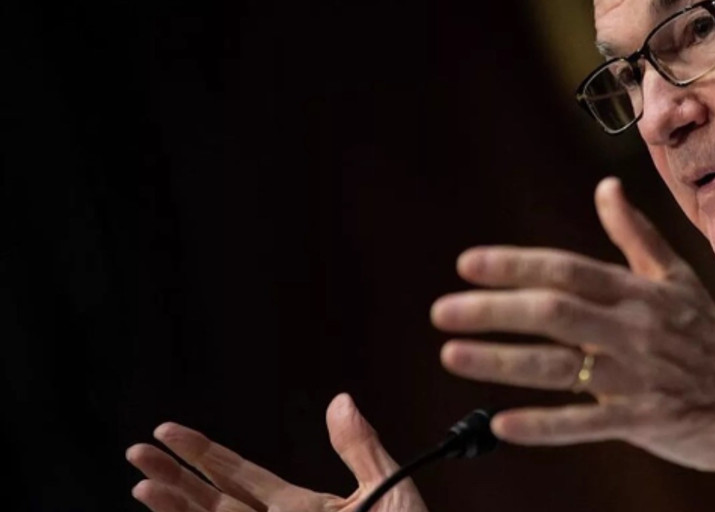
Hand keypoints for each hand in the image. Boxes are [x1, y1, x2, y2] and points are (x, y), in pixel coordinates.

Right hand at [127, 393, 427, 511]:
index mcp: (305, 511)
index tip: (169, 430)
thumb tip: (340, 400)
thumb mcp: (390, 491)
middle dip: (175, 478)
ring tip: (143, 486)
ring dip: (176, 510)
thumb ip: (360, 449)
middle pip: (215, 503)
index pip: (243, 477)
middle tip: (138, 450)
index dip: (205, 455)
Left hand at [431, 177, 714, 492]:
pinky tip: (502, 424)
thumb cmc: (712, 340)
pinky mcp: (645, 421)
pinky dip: (543, 425)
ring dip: (502, 360)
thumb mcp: (677, 279)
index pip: (568, 269)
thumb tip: (605, 186)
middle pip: (555, 311)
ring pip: (561, 366)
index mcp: (639, 292)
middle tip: (442, 310)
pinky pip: (586, 424)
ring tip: (452, 354)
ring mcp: (639, 377)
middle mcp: (635, 329)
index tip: (468, 263)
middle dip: (494, 309)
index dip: (516, 265)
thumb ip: (635, 235)